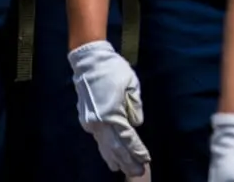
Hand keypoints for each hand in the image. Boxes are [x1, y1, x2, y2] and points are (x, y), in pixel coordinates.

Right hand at [69, 41, 148, 176]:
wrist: (89, 62)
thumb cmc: (113, 70)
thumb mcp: (132, 84)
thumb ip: (135, 106)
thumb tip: (137, 124)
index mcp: (112, 114)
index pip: (127, 138)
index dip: (137, 150)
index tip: (146, 159)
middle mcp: (99, 122)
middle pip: (115, 147)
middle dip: (127, 161)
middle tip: (137, 172)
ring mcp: (91, 123)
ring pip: (105, 146)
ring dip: (115, 159)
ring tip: (124, 170)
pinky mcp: (87, 120)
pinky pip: (99, 140)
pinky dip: (106, 150)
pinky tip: (110, 158)